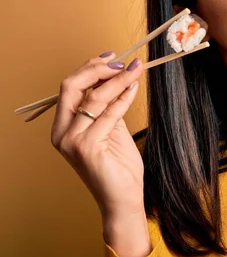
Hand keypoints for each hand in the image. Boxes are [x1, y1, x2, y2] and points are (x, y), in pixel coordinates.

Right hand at [50, 52, 144, 219]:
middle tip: (123, 62)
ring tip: (136, 70)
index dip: (90, 69)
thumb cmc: (119, 166)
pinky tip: (134, 88)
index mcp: (63, 127)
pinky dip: (124, 98)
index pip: (70, 88)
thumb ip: (107, 107)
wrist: (123, 199)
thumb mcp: (111, 129)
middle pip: (72, 87)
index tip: (112, 57)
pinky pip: (109, 114)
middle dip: (98, 69)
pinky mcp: (87, 148)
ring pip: (93, 98)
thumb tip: (116, 76)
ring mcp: (72, 141)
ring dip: (118, 80)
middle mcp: (62, 133)